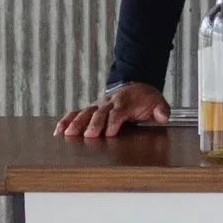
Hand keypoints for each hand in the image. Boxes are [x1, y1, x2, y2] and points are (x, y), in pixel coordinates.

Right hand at [56, 82, 170, 138]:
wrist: (136, 86)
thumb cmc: (145, 99)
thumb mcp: (158, 102)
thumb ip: (161, 110)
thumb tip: (163, 116)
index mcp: (125, 102)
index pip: (118, 112)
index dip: (113, 122)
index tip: (109, 133)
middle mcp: (109, 103)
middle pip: (99, 113)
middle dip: (93, 124)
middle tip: (88, 135)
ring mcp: (98, 105)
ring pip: (85, 113)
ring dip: (76, 123)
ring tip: (67, 134)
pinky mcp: (91, 109)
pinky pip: (76, 113)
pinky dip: (67, 121)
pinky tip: (59, 130)